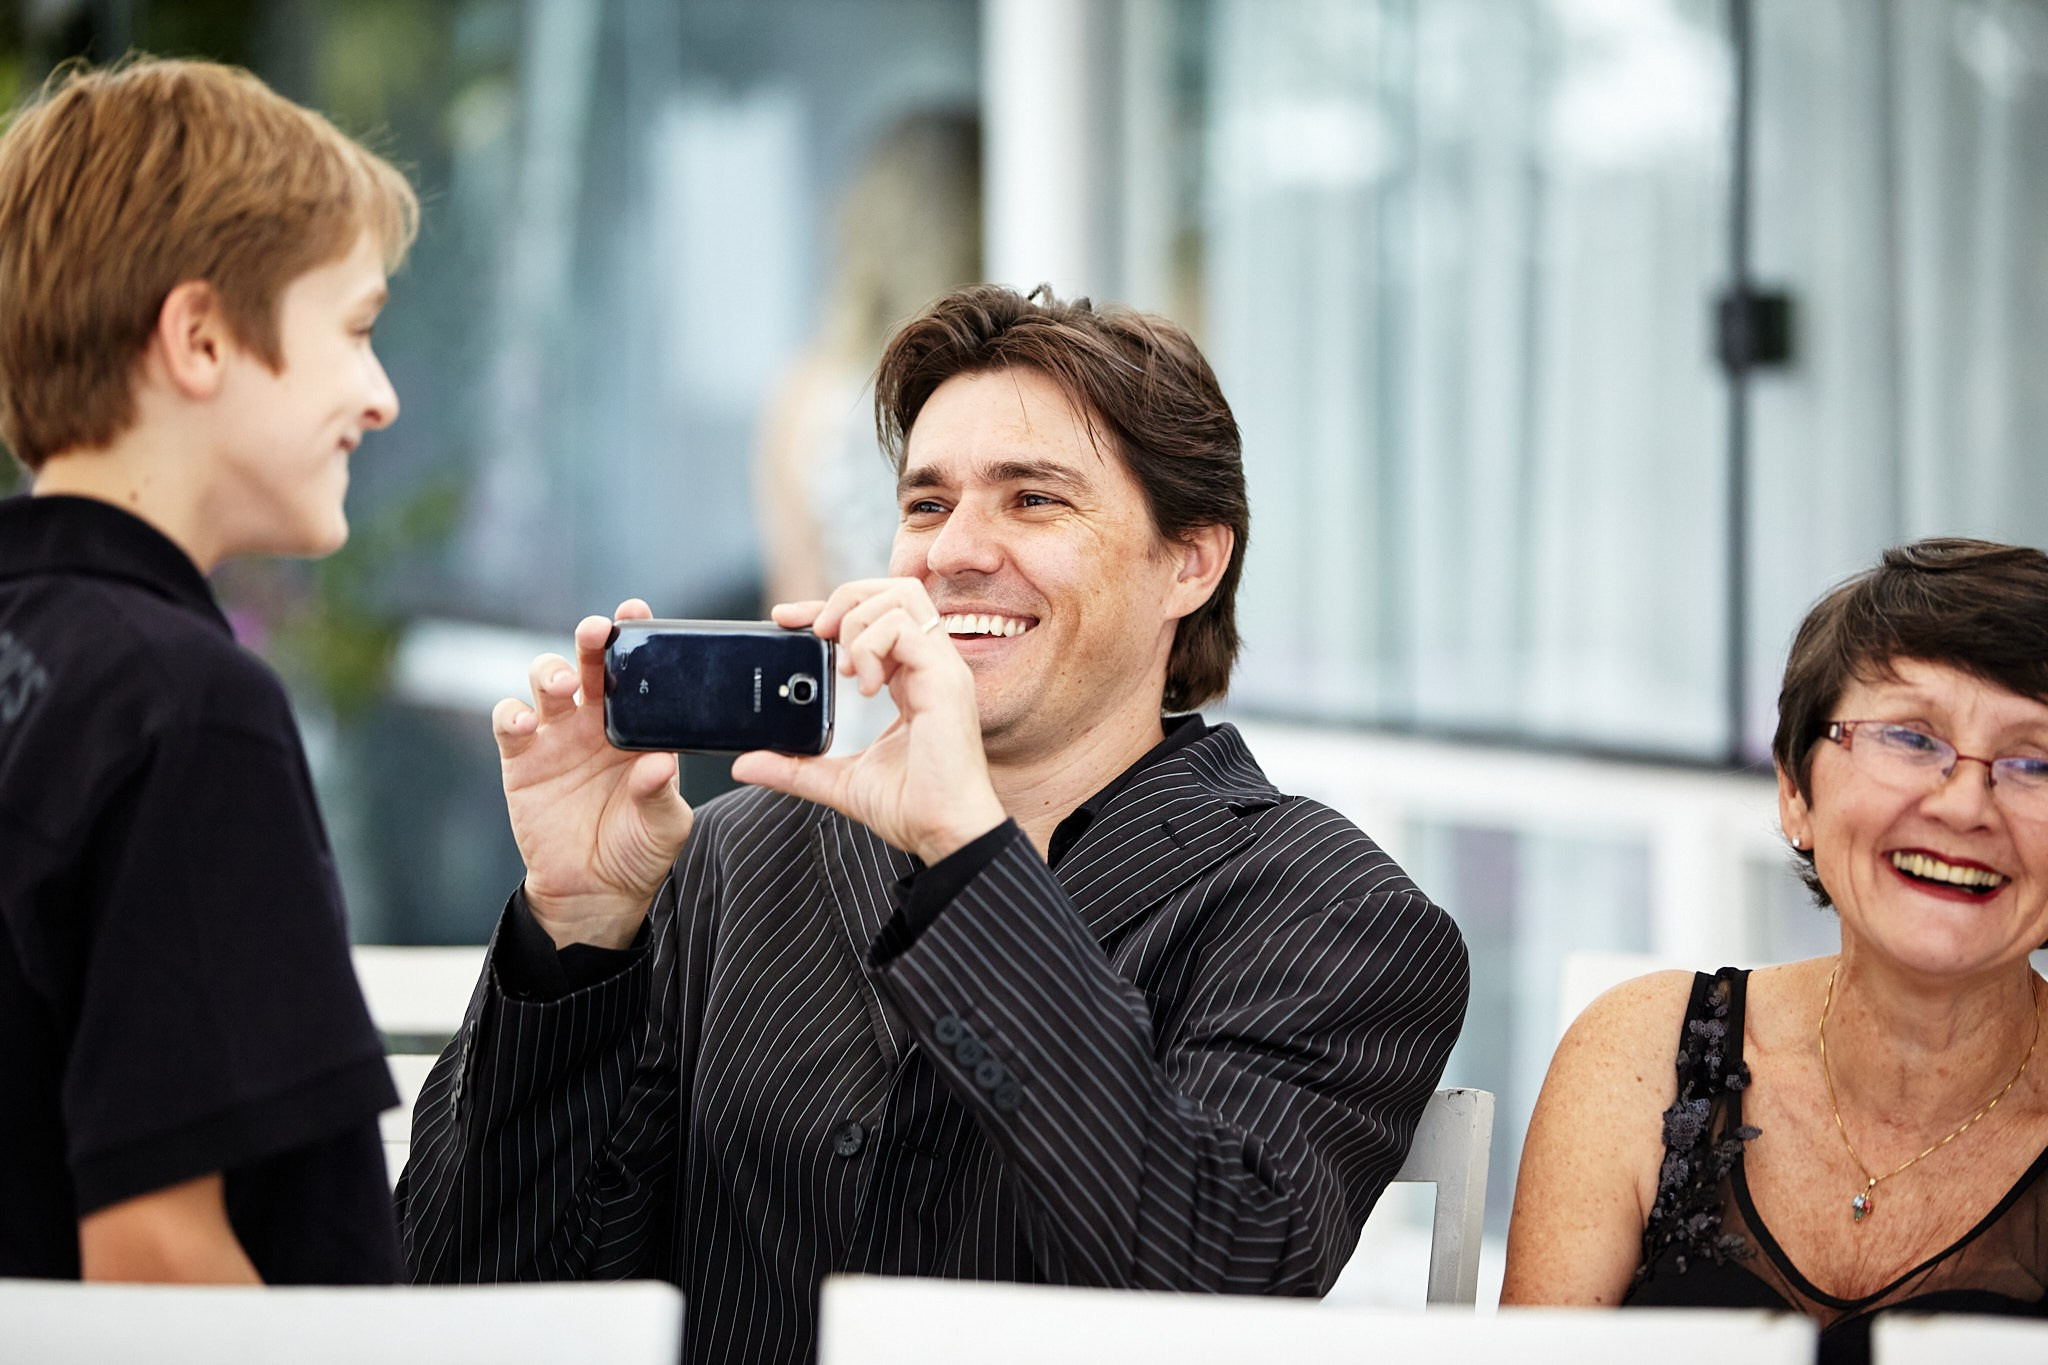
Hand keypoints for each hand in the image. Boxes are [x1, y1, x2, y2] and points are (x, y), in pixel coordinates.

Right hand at [492, 599, 693, 948]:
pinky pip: (509, 722)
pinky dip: (512, 715)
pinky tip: (525, 723)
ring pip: (545, 681)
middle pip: (589, 663)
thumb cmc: (639, 849)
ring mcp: (556, 736)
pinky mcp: (521, 759)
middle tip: (596, 631)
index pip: (638, 671)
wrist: (595, 891)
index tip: (636, 613)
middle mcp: (596, 721)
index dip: (635, 636)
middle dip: (591, 640)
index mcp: (638, 724)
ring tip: (565, 686)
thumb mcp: (664, 825)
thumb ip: (660, 794)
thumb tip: (658, 764)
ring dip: (551, 672)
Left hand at [731, 579, 1005, 863]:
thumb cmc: (910, 807)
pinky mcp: (946, 680)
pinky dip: (873, 647)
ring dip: (858, 623)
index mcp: (911, 677)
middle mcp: (931, 664)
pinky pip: (905, 630)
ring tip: (847, 669)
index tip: (785, 618)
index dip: (828, 606)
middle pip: (896, 589)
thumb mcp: (838, 781)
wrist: (944, 834)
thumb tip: (744, 764)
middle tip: (817, 634)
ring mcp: (942, 668)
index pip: (874, 615)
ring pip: (902, 597)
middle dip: (847, 597)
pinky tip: (865, 686)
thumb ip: (794, 766)